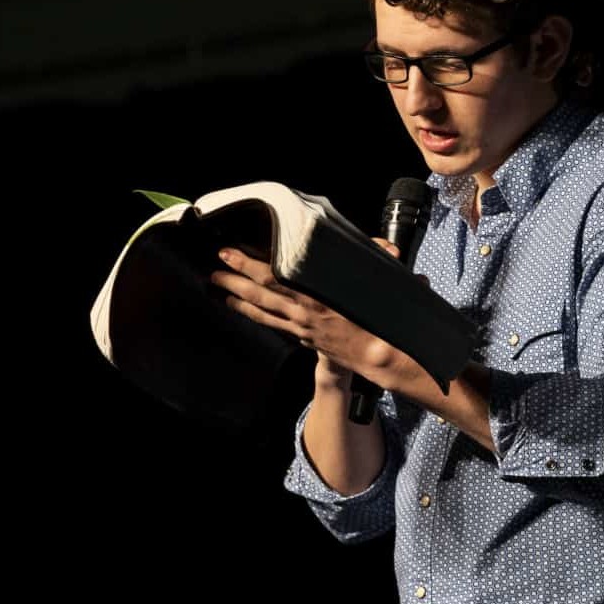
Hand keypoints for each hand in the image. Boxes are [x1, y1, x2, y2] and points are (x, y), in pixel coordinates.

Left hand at [209, 245, 404, 388]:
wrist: (379, 355)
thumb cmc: (378, 318)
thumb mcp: (382, 282)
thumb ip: (377, 258)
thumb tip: (387, 247)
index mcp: (317, 294)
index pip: (275, 274)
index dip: (249, 263)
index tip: (231, 251)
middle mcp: (303, 310)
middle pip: (260, 292)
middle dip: (235, 278)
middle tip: (216, 267)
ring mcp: (300, 326)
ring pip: (262, 310)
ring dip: (237, 298)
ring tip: (218, 287)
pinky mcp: (302, 337)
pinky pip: (271, 323)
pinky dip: (254, 314)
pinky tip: (241, 308)